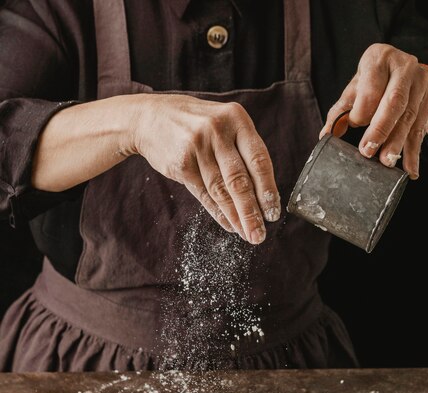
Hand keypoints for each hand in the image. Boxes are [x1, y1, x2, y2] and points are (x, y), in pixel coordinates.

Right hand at [132, 94, 280, 243]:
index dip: (267, 190)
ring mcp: (197, 147)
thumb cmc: (196, 125)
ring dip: (236, 217)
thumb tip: (263, 194)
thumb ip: (242, 151)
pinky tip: (229, 224)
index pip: (259, 160)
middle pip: (240, 180)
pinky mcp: (181, 163)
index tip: (273, 213)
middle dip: (252, 212)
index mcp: (237, 119)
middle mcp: (218, 131)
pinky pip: (204, 194)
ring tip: (247, 234)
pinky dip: (218, 212)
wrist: (150, 117)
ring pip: (221, 190)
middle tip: (260, 234)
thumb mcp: (223, 125)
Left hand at [319, 44, 427, 179]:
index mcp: (380, 59)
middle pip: (394, 102)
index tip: (353, 125)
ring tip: (386, 162)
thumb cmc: (374, 81)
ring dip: (397, 143)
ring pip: (409, 118)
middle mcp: (404, 68)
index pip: (371, 89)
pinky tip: (411, 170)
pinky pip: (421, 130)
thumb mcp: (355, 90)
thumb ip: (340, 111)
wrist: (406, 73)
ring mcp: (421, 85)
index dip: (361, 110)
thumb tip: (326, 135)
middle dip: (380, 129)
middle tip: (367, 152)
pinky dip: (414, 153)